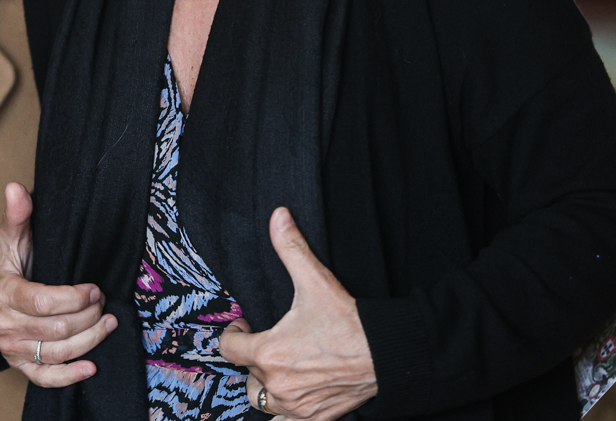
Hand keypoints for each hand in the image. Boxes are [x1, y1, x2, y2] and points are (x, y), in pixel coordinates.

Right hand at [0, 182, 117, 386]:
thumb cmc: (7, 265)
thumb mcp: (11, 239)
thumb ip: (17, 215)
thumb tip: (16, 188)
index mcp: (4, 293)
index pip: (44, 302)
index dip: (75, 298)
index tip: (95, 288)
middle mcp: (6, 325)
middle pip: (58, 328)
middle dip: (88, 316)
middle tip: (104, 302)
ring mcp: (13, 348)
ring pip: (58, 352)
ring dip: (90, 339)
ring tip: (108, 323)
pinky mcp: (20, 364)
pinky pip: (46, 377)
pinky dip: (70, 376)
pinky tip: (91, 367)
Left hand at [219, 208, 376, 419]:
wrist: (387, 355)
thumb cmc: (349, 322)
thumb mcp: (316, 281)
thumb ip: (292, 248)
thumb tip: (278, 216)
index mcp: (269, 353)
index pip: (228, 349)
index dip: (233, 335)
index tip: (244, 327)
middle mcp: (278, 385)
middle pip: (246, 376)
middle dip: (254, 361)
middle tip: (268, 346)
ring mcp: (296, 406)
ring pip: (263, 403)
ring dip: (267, 388)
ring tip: (279, 370)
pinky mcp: (315, 419)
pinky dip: (285, 415)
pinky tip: (293, 397)